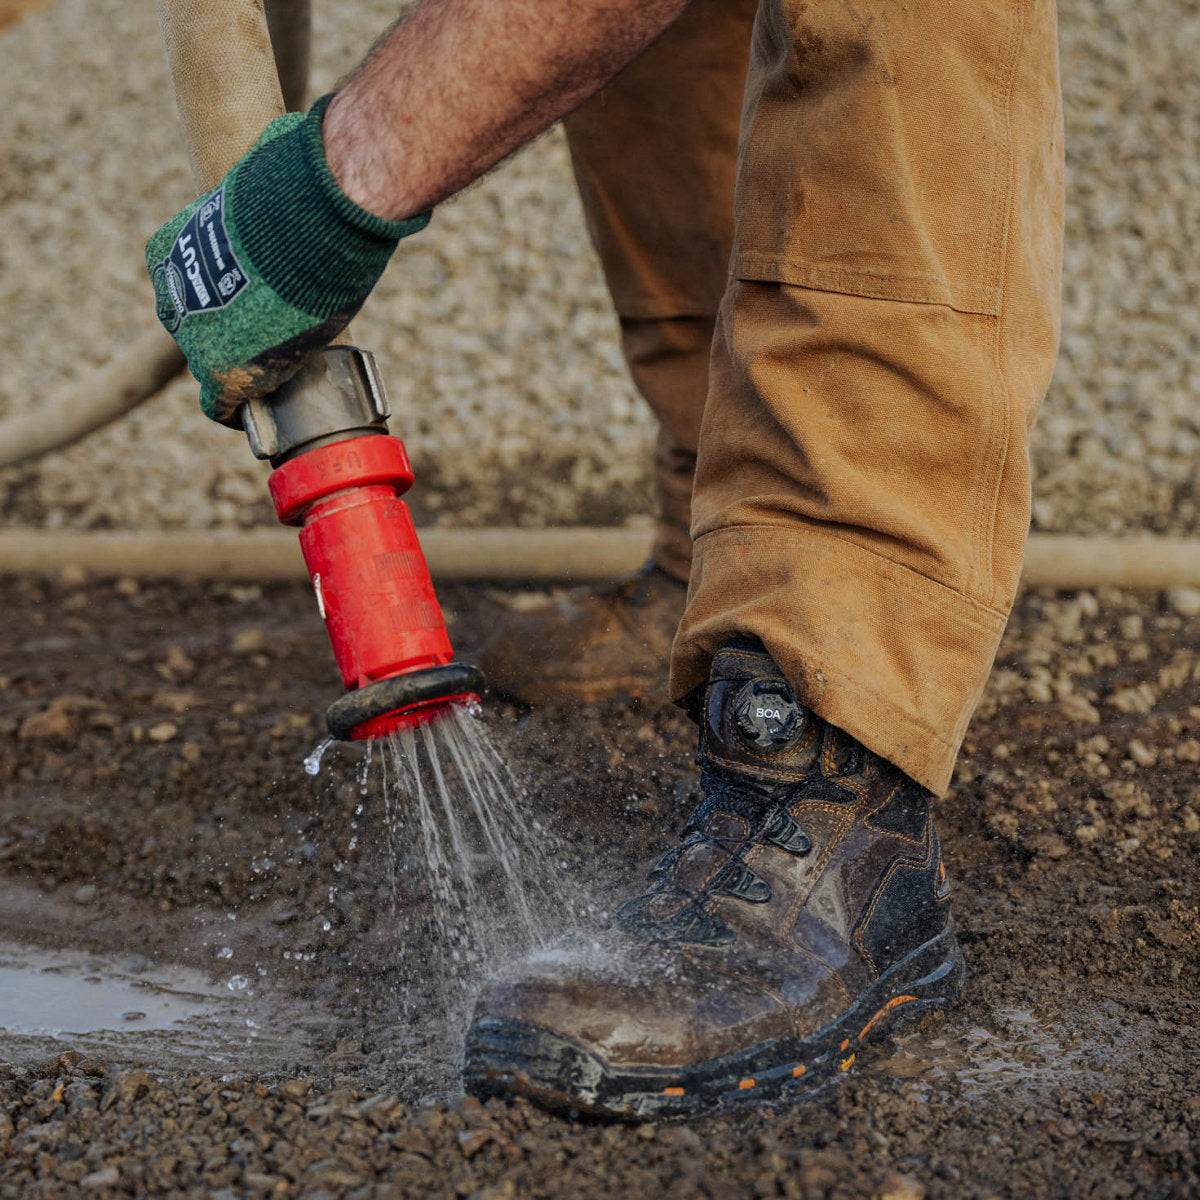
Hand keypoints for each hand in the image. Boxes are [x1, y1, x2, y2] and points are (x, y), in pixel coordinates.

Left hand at [146, 97, 427, 423]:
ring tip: (275, 382)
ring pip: (212, 367)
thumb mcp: (272, 195)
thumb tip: (310, 168)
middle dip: (230, 339)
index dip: (220, 310)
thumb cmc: (299, 200)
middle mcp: (170, 294)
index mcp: (166, 249)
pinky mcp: (222, 371)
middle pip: (197, 331)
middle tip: (269, 345)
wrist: (308, 224)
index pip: (186, 293)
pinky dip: (242, 413)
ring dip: (241, 374)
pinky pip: (224, 405)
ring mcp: (192, 334)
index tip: (247, 320)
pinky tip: (259, 419)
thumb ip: (274, 208)